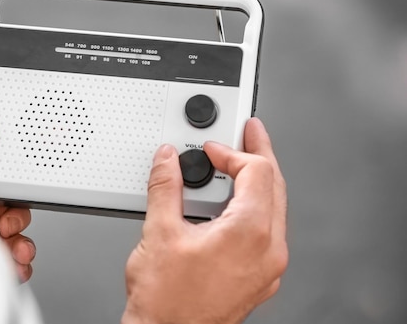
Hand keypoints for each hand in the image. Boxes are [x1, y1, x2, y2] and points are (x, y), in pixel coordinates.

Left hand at [0, 124, 35, 281]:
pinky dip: (21, 267)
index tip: (7, 197)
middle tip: (6, 228)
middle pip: (10, 213)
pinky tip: (15, 269)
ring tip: (16, 254)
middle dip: (17, 221)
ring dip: (23, 246)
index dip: (6, 190)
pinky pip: (15, 266)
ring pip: (16, 240)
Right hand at [122, 117, 287, 323]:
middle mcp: (269, 251)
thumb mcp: (159, 232)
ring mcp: (268, 267)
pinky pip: (267, 231)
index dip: (232, 152)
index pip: (256, 172)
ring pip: (274, 209)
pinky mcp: (260, 277)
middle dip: (259, 154)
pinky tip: (232, 203)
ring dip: (256, 181)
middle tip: (249, 132)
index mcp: (249, 233)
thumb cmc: (166, 300)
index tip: (210, 150)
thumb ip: (165, 187)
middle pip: (274, 185)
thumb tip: (167, 159)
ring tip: (238, 163)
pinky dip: (253, 208)